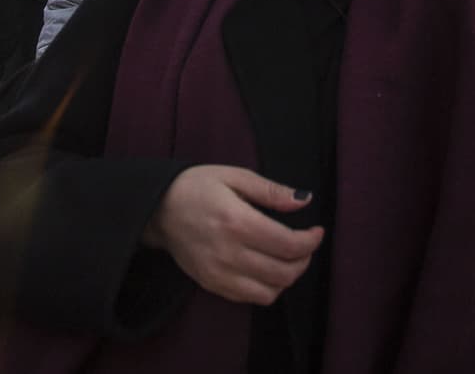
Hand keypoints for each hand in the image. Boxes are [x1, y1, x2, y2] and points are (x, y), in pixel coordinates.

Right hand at [143, 166, 323, 305]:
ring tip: (288, 258)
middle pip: (284, 272)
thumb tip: (304, 200)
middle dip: (304, 259)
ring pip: (270, 291)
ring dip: (287, 277)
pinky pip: (250, 298)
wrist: (158, 209)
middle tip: (305, 244)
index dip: (311, 241)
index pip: (288, 245)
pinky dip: (267, 288)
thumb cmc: (197, 186)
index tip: (317, 231)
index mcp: (237, 222)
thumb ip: (271, 190)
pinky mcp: (211, 284)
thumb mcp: (234, 176)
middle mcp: (229, 253)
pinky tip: (267, 268)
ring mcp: (218, 273)